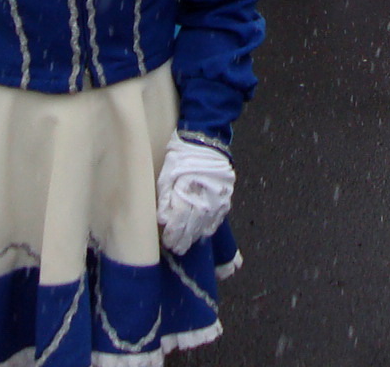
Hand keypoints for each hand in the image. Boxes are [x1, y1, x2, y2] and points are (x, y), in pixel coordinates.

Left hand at [157, 136, 234, 253]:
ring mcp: (218, 200)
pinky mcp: (226, 198)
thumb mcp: (166, 175)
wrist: (206, 141)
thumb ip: (165, 199)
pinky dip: (209, 227)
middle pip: (192, 228)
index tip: (167, 243)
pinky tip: (203, 232)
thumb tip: (163, 220)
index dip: (172, 235)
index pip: (178, 222)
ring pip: (206, 226)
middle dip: (183, 241)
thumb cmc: (181, 157)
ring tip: (188, 243)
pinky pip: (218, 219)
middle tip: (176, 249)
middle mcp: (204, 200)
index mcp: (187, 193)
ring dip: (196, 236)